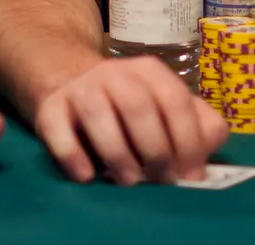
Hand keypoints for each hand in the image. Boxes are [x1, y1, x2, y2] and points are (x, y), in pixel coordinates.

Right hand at [32, 55, 227, 185]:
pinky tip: (87, 176)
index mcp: (151, 71)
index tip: (190, 175)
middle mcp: (115, 73)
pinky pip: (58, 130)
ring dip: (118, 155)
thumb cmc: (132, 105)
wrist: (73, 82)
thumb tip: (203, 154)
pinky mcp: (51, 107)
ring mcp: (81, 88)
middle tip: (161, 182)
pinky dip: (73, 155)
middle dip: (155, 150)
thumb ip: (196, 123)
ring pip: (98, 116)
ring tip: (129, 183)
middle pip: (138, 107)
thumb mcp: (167, 105)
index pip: (175, 100)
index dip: (186, 140)